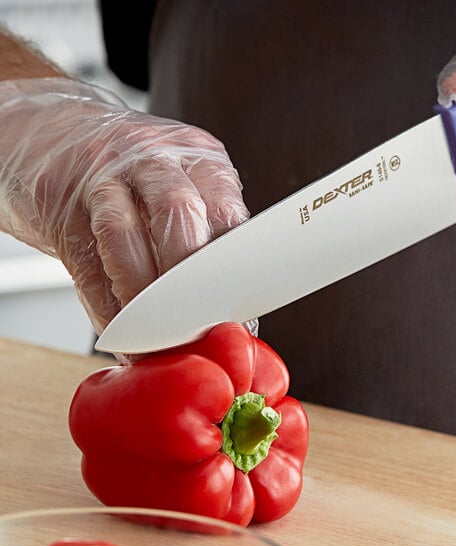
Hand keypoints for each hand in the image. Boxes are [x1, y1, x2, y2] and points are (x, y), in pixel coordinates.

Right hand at [0, 77, 248, 332]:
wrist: (54, 130)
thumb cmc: (131, 173)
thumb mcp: (182, 184)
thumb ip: (207, 234)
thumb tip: (231, 312)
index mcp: (199, 158)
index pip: (227, 217)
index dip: (232, 278)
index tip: (233, 322)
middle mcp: (153, 157)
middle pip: (179, 217)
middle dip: (188, 283)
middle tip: (193, 328)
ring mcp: (102, 173)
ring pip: (125, 236)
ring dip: (142, 296)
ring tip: (154, 337)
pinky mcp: (59, 200)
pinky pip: (86, 261)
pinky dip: (106, 306)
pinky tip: (121, 330)